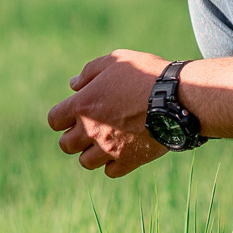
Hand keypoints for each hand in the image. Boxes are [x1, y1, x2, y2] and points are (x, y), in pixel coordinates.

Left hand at [47, 48, 174, 178]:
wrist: (177, 98)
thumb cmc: (145, 74)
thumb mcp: (116, 61)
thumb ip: (90, 72)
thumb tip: (74, 84)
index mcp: (82, 105)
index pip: (55, 120)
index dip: (62, 117)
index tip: (73, 114)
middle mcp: (90, 130)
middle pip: (66, 145)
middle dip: (74, 137)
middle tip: (88, 129)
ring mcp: (109, 148)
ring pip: (85, 162)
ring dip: (91, 153)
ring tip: (105, 141)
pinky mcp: (129, 161)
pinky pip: (110, 172)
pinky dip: (112, 164)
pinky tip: (121, 151)